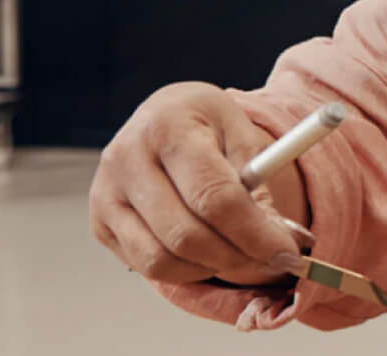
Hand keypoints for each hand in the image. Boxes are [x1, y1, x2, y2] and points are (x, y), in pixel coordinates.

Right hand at [90, 82, 315, 287]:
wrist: (163, 116)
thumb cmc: (208, 126)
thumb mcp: (241, 133)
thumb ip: (258, 182)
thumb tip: (279, 241)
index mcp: (168, 127)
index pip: (213, 196)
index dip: (254, 233)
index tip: (286, 252)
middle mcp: (126, 158)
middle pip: (186, 235)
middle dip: (237, 256)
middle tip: (269, 260)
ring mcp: (105, 193)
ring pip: (161, 260)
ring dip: (210, 268)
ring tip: (239, 253)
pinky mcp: (99, 221)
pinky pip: (145, 264)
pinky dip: (184, 269)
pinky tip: (207, 251)